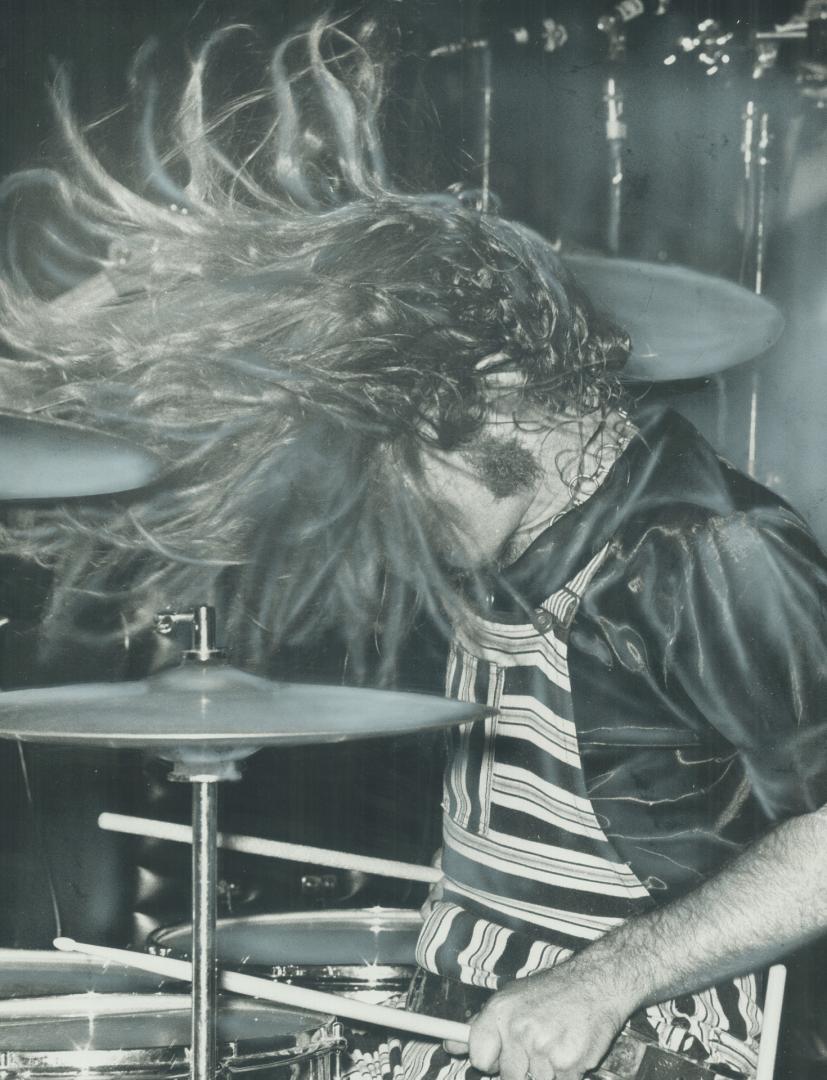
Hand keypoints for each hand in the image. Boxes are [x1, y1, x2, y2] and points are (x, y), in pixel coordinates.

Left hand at [443, 958, 627, 1079]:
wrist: (596, 982)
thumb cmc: (553, 991)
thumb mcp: (512, 998)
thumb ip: (481, 1026)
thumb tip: (449, 1045)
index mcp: (499, 1011)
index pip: (478, 1057)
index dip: (490, 1062)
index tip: (498, 1059)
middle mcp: (517, 1028)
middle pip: (508, 1076)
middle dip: (523, 1067)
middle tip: (539, 1043)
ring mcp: (542, 1047)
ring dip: (547, 1071)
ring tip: (556, 1041)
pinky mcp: (566, 1062)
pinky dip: (567, 1073)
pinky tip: (570, 1048)